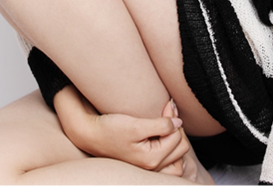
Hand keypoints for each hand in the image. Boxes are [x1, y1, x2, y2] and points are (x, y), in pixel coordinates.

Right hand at [54, 87, 189, 171]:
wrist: (91, 134)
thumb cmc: (111, 129)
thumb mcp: (136, 125)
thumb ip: (161, 125)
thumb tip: (179, 123)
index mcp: (152, 159)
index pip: (177, 137)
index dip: (174, 117)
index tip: (166, 104)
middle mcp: (152, 167)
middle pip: (181, 147)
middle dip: (176, 127)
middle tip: (167, 110)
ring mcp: (149, 166)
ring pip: (177, 155)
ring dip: (175, 137)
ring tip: (165, 121)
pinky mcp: (145, 162)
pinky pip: (168, 159)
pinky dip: (169, 146)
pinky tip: (161, 132)